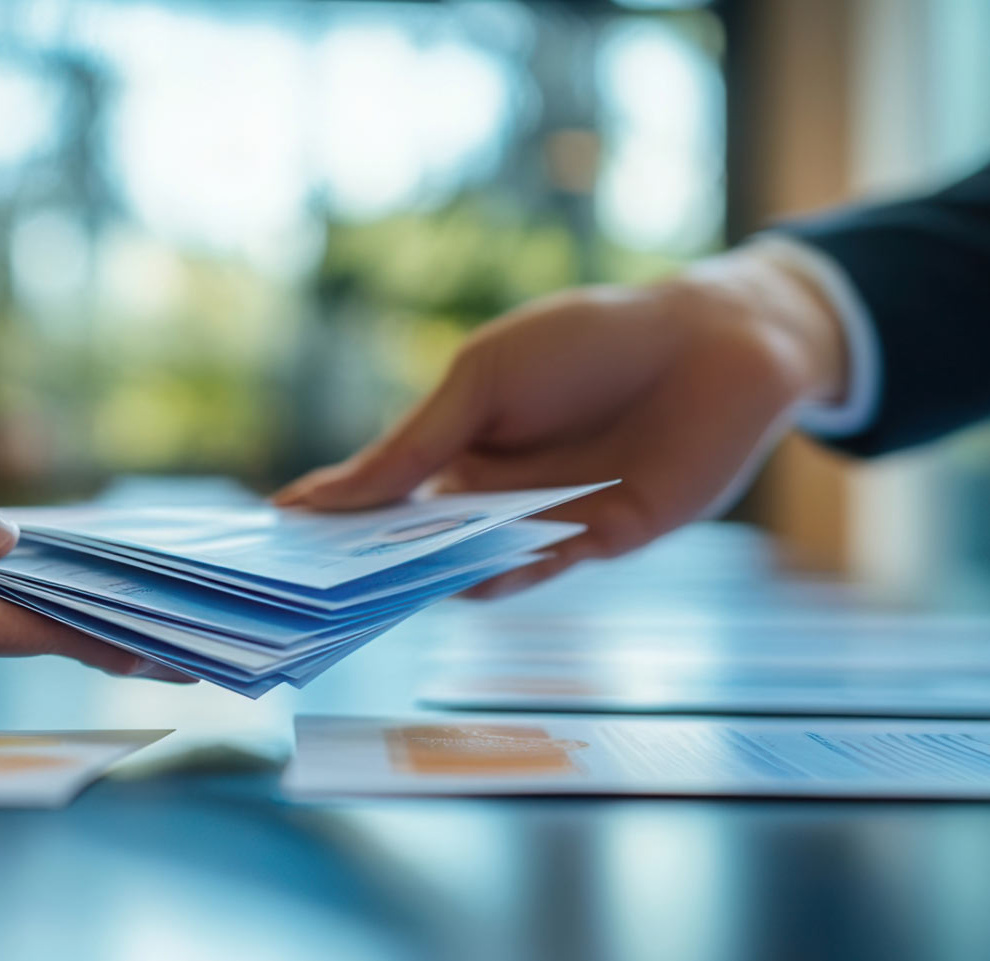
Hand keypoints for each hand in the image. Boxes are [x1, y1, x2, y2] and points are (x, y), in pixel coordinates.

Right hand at [274, 245, 848, 591]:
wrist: (714, 342)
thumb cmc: (589, 340)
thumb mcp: (484, 380)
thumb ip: (412, 445)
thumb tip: (325, 495)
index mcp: (454, 440)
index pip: (379, 491)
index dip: (332, 514)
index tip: (275, 541)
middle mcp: (492, 486)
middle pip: (417, 536)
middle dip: (368, 558)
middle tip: (315, 585)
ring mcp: (543, 517)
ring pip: (470, 561)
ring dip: (428, 575)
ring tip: (380, 590)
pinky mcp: (598, 540)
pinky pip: (536, 570)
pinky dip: (498, 577)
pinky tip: (463, 581)